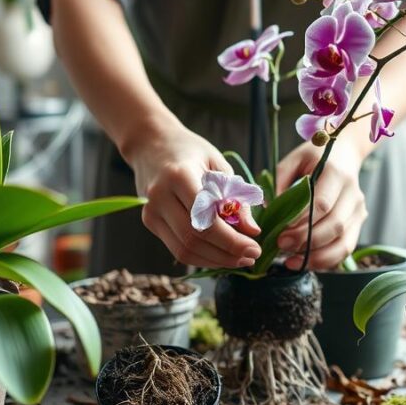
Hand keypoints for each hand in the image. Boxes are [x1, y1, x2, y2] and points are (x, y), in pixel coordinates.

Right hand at [128, 124, 261, 268]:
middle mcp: (160, 196)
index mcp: (179, 176)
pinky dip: (202, 257)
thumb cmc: (191, 151)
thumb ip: (236, 198)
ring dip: (216, 260)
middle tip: (252, 256)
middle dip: (227, 254)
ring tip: (240, 258)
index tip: (255, 247)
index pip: (206, 219)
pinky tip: (221, 255)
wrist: (152, 144)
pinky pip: (177, 249)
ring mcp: (151, 212)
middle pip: (194, 239)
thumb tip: (253, 231)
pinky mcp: (150, 222)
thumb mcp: (219, 166)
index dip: (232, 240)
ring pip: (184, 250)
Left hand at [276, 137, 367, 270]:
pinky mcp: (359, 223)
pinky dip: (326, 260)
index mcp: (336, 173)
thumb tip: (268, 212)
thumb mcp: (293, 160)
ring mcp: (359, 210)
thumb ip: (280, 182)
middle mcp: (353, 193)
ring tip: (291, 261)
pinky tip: (305, 262)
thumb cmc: (314, 158)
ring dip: (316, 256)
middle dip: (306, 242)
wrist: (344, 153)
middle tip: (282, 247)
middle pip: (334, 225)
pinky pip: (346, 248)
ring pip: (343, 242)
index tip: (280, 234)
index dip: (301, 224)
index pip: (322, 204)